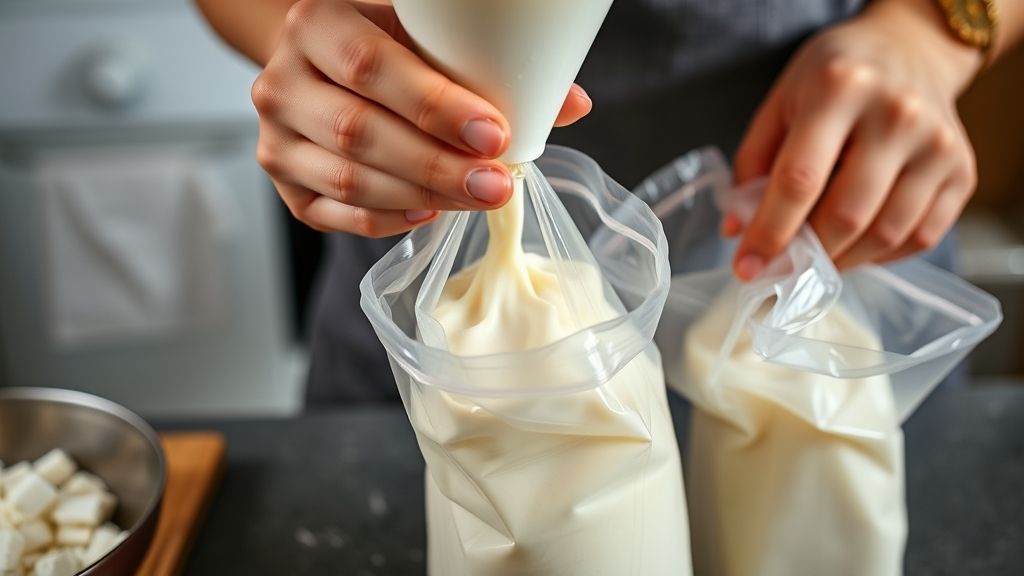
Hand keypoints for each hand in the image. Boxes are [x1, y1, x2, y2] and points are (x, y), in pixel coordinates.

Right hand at [252, 0, 591, 236]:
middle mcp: (281, 80)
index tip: (495, 135)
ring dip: (421, 196)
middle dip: (436, 165)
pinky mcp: (283, 183)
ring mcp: (275, 137)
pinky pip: (335, 214)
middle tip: (496, 184)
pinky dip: (387, 219)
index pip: (370, 66)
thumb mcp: (426, 36)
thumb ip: (488, 65)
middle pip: (357, 132)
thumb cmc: (386, 48)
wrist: (321, 65)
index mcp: (316, 23)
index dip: (435, 106)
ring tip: (477, 200)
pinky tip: (430, 213)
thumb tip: (572, 103)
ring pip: (346, 179)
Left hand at [729, 0, 982, 278]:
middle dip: (807, 254)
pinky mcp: (963, 171)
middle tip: (784, 265)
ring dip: (843, 260)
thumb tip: (740, 232)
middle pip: (847, 215)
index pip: (800, 180)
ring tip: (817, 256)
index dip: (770, 232)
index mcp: (840, 89)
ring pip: (886, 234)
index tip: (748, 266)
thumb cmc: (834, 80)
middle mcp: (896, 114)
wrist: (908, 50)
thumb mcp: (781, 103)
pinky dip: (881, 255)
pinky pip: (920, 237)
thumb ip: (753, 165)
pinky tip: (857, 243)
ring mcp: (937, 144)